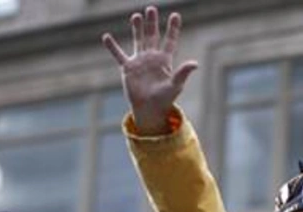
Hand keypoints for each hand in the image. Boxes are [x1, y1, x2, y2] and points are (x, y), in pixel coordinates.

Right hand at [101, 6, 197, 134]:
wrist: (149, 110)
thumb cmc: (165, 100)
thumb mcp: (175, 86)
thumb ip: (183, 73)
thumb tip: (196, 64)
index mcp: (165, 61)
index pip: (170, 41)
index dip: (172, 29)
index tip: (175, 15)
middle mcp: (152, 58)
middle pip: (152, 36)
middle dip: (152, 23)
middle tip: (151, 9)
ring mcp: (139, 62)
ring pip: (138, 41)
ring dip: (137, 29)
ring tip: (136, 16)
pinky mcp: (128, 69)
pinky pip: (119, 55)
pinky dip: (112, 47)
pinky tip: (106, 37)